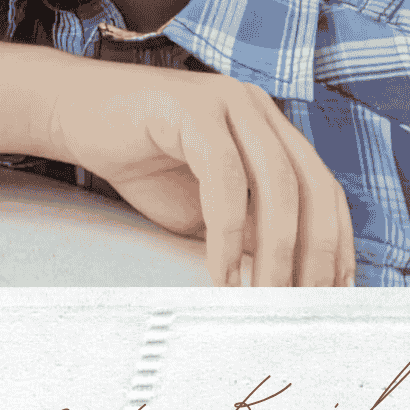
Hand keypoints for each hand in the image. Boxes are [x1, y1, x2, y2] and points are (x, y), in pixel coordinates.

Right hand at [43, 63, 354, 286]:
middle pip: (312, 186)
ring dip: (276, 251)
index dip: (337, 244)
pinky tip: (219, 271)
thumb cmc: (140, 160)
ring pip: (278, 182)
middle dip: (314, 255)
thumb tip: (288, 285)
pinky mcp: (192, 106)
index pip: (324, 188)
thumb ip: (248, 233)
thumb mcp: (205, 208)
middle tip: (299, 309)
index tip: (334, 297)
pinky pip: (224, 175)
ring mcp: (227, 101)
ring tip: (262, 300)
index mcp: (270, 128)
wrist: (73, 115)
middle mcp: (258, 108)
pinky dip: (228, 231)